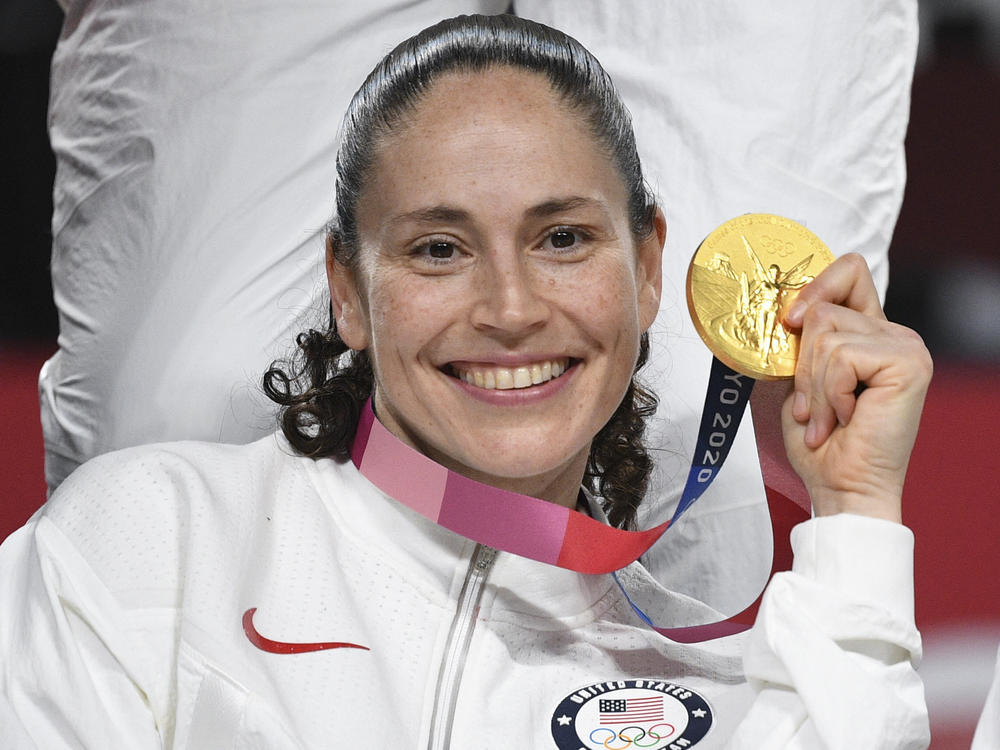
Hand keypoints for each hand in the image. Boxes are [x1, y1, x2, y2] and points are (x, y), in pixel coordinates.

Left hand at [780, 253, 932, 522]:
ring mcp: (906, 346)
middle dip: (802, 363)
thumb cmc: (820, 443)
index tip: (790, 325)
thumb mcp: (797, 380)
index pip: (848, 271)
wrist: (841, 487)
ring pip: (827, 333)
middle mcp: (893, 333)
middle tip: (811, 407)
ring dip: (814, 386)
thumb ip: (797, 342)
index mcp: (869, 331)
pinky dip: (830, 393)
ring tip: (826, 419)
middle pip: (825, 307)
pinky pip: (842, 355)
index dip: (814, 287)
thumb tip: (777, 310)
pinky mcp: (909, 362)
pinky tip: (845, 419)